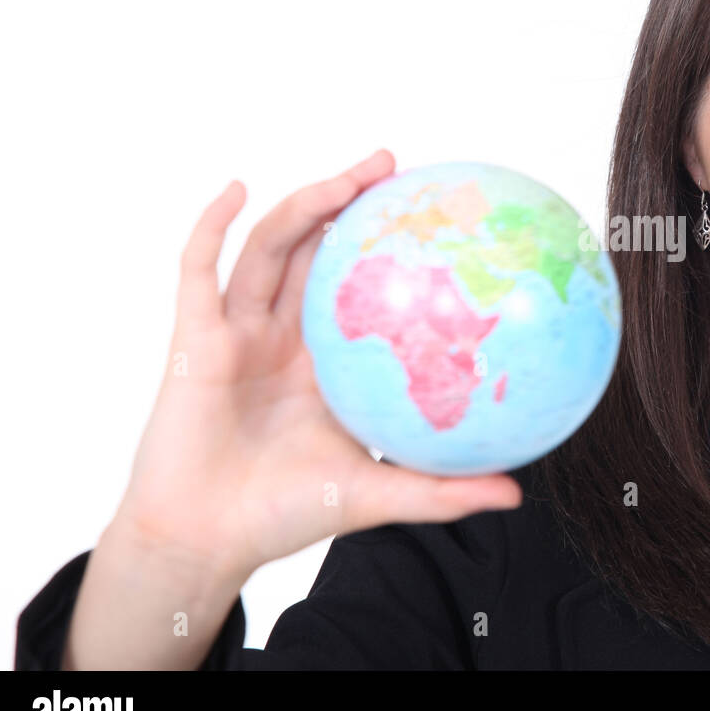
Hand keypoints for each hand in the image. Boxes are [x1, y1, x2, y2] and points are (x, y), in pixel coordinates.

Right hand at [112, 150, 522, 581]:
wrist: (203, 541)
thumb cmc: (283, 516)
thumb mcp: (376, 495)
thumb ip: (441, 492)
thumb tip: (516, 493)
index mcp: (322, 361)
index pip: (359, 286)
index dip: (387, 249)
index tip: (431, 217)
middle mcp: (281, 336)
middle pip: (316, 249)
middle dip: (351, 202)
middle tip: (395, 169)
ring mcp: (237, 331)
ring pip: (271, 247)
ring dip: (307, 204)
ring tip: (350, 178)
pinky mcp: (193, 336)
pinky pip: (197, 269)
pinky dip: (210, 225)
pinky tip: (234, 189)